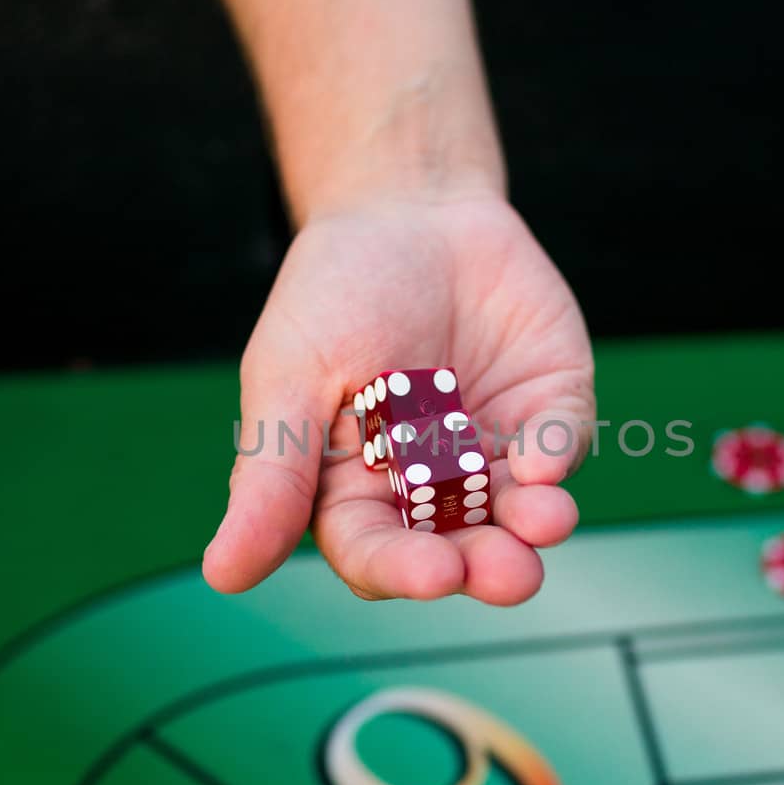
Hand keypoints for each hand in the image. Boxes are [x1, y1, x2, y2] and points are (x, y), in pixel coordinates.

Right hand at [202, 192, 594, 604]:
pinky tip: (547, 462)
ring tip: (546, 524)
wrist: (407, 209)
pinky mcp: (547, 410)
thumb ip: (272, 475)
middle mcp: (432, 488)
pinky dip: (557, 455)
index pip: (378, 551)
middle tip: (511, 574)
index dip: (404, 570)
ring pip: (520, 512)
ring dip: (535, 526)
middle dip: (487, 564)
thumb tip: (224, 575)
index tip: (435, 574)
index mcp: (357, 491)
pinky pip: (559, 444)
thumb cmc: (333, 294)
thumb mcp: (289, 375)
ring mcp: (495, 450)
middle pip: (460, 547)